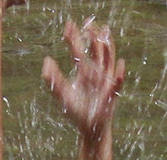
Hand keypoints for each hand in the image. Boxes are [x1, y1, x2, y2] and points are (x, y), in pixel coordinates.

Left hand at [42, 20, 123, 139]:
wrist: (89, 128)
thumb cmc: (77, 111)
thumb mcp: (62, 95)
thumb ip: (53, 79)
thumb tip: (46, 61)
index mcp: (83, 71)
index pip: (78, 51)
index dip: (73, 38)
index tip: (68, 25)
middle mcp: (96, 73)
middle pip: (96, 51)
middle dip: (93, 37)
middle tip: (88, 24)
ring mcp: (106, 81)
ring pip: (108, 60)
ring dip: (108, 47)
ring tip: (105, 33)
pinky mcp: (112, 93)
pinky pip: (117, 83)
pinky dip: (119, 75)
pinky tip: (120, 65)